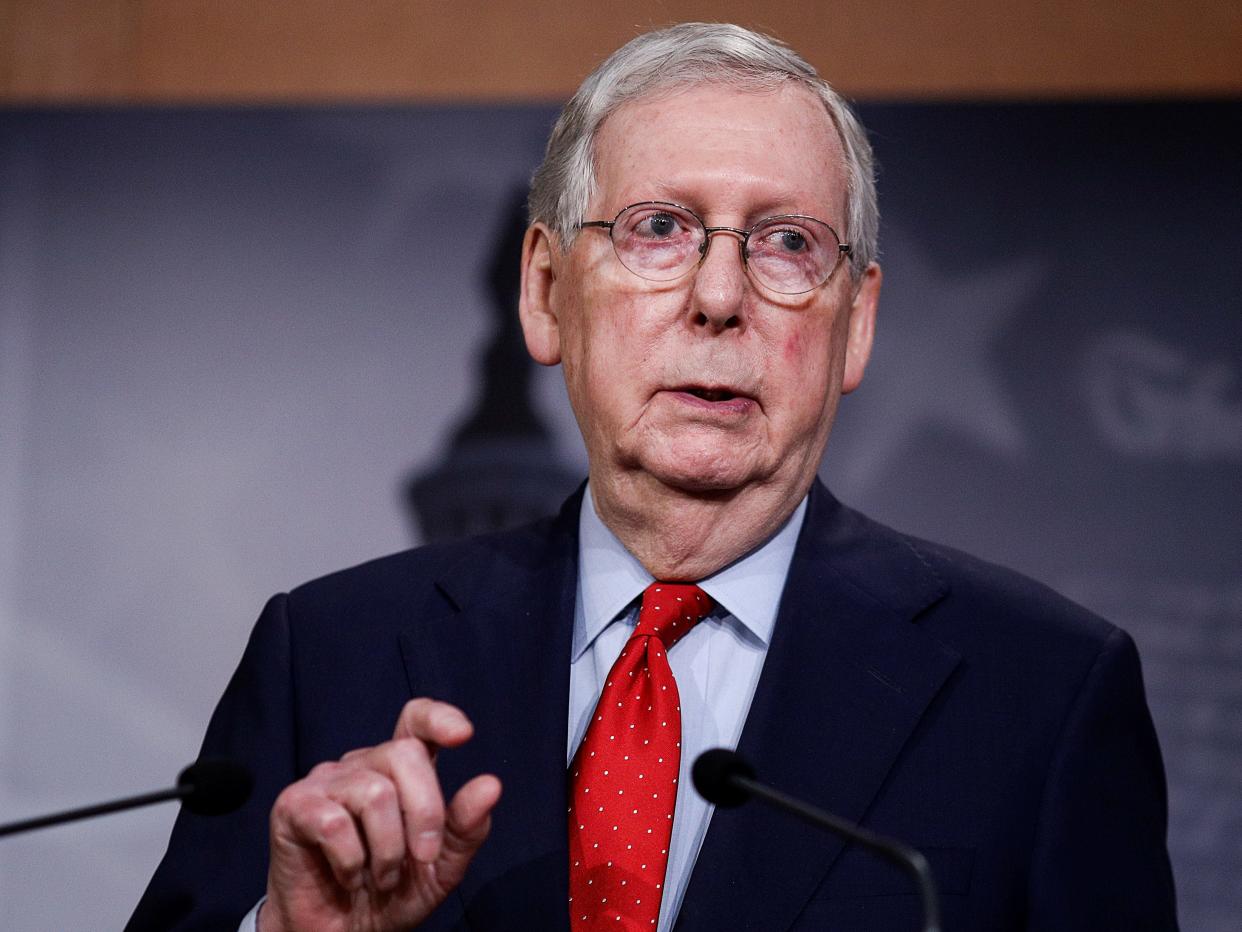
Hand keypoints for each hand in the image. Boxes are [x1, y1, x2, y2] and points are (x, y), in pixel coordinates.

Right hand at [260, 698, 501, 931]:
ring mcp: (325, 782)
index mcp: (399, 771)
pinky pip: (334, 824)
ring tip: (379, 878)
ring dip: (387, 850)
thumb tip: (491, 785)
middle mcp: (361, 765)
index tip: (463, 735)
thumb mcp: (440, 867)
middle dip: (426, 813)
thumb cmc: (389, 895)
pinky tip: (348, 877)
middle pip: (405, 754)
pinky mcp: (293, 807)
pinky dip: (351, 862)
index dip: (438, 717)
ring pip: (374, 792)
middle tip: (422, 859)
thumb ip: (466, 828)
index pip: (415, 720)